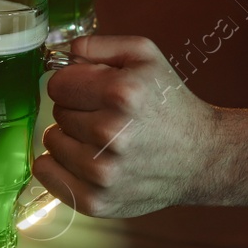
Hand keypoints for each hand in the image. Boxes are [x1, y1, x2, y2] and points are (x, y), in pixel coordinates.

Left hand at [33, 35, 220, 217]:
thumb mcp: (144, 56)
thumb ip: (96, 45)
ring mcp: (102, 173)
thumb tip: (56, 54)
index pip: (57, 84)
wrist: (201, 158)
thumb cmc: (169, 104)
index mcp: (121, 94)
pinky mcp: (96, 201)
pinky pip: (45, 172)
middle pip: (57, 112)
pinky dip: (58, 164)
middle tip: (109, 117)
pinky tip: (86, 159)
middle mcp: (110, 135)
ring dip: (70, 138)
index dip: (75, 84)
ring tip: (102, 140)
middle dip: (77, 110)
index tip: (93, 91)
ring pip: (51, 142)